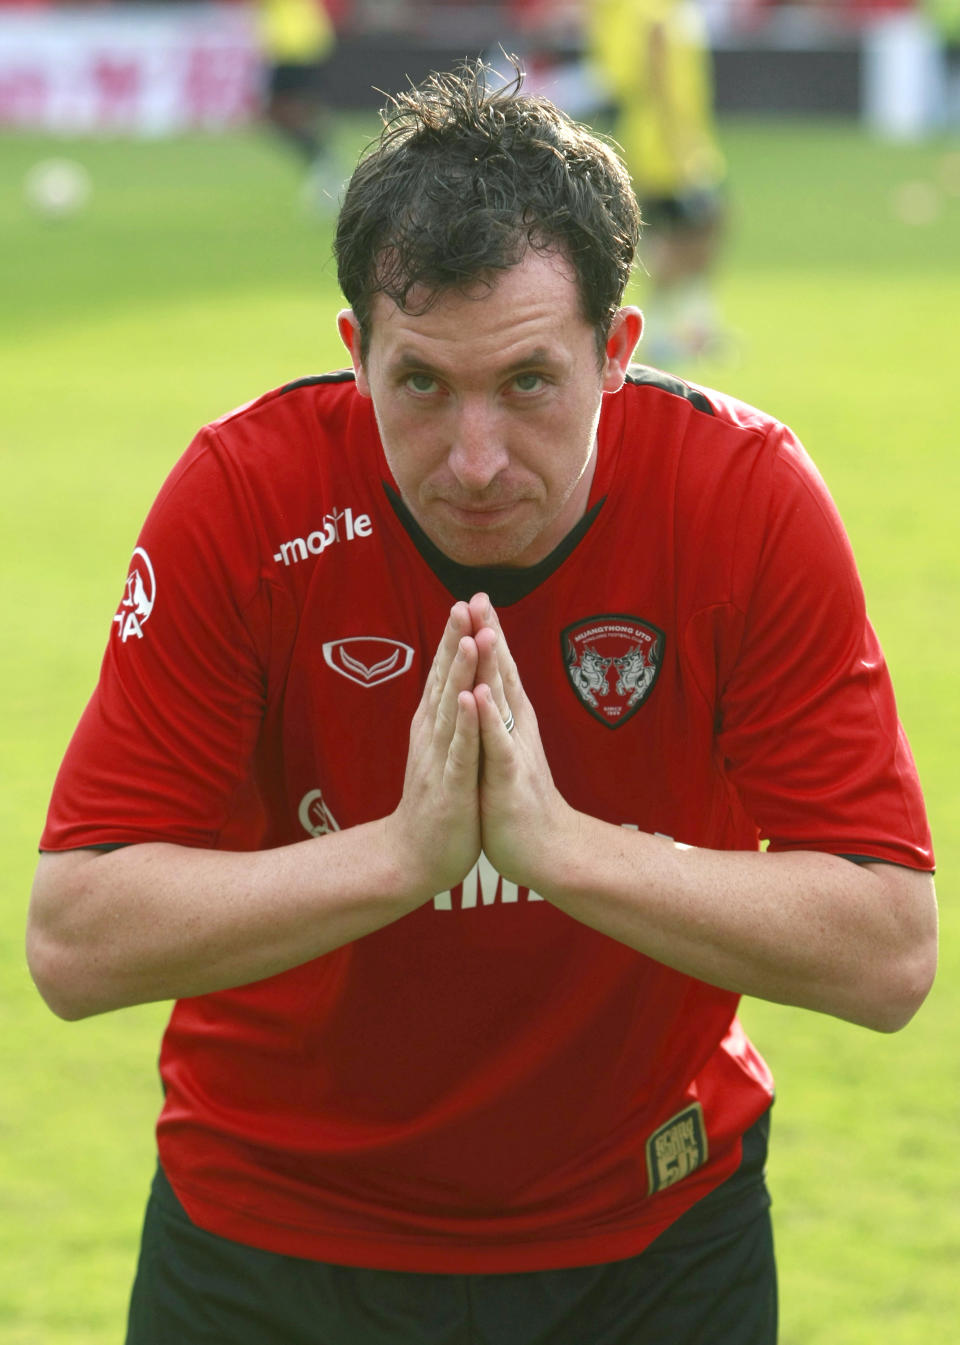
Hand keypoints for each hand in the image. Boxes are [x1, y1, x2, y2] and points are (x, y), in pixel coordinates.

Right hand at [386, 602, 482, 897]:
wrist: (412, 859)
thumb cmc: (434, 805)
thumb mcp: (439, 754)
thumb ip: (443, 720)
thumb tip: (447, 685)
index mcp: (433, 728)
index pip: (444, 676)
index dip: (454, 639)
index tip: (466, 601)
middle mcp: (432, 737)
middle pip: (444, 681)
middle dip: (456, 641)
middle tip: (464, 602)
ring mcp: (440, 761)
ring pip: (452, 709)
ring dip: (460, 673)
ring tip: (469, 637)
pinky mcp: (451, 788)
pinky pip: (460, 752)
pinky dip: (465, 724)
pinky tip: (468, 699)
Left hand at [467, 595, 573, 888]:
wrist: (547, 853)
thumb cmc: (521, 804)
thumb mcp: (506, 753)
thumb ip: (503, 721)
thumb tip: (494, 689)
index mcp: (512, 723)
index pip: (498, 670)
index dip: (487, 634)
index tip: (476, 597)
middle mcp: (517, 729)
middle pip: (501, 674)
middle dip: (489, 634)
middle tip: (480, 596)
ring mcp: (514, 751)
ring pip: (502, 701)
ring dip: (491, 665)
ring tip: (482, 629)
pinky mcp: (508, 778)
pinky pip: (497, 744)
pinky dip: (488, 718)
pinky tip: (479, 694)